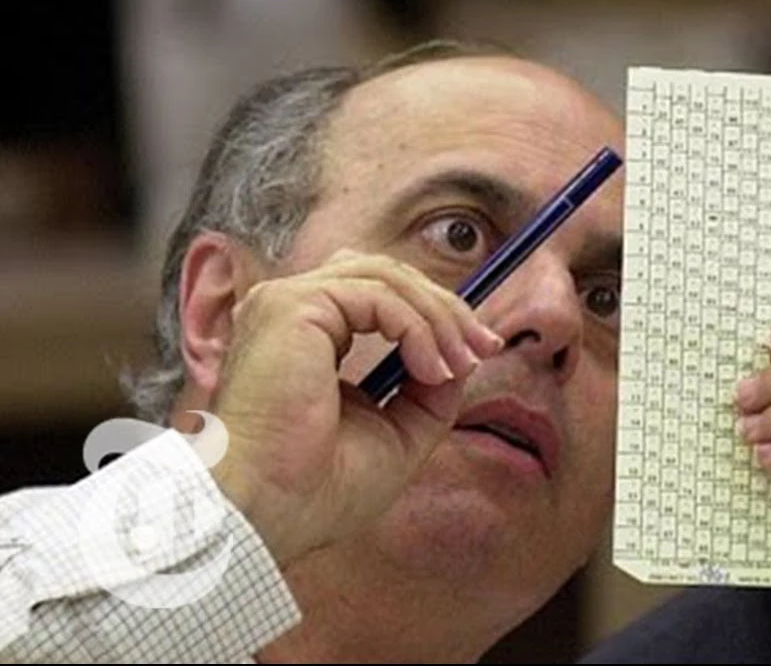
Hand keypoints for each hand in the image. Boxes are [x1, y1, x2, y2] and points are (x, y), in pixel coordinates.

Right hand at [208, 249, 503, 564]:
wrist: (267, 514)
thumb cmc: (315, 489)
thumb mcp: (396, 434)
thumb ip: (428, 393)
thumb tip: (462, 359)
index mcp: (305, 337)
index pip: (377, 294)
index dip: (435, 312)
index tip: (481, 349)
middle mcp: (290, 312)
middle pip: (386, 274)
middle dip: (446, 308)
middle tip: (486, 346)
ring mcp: (286, 304)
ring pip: (386, 277)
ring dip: (438, 317)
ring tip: (461, 363)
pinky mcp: (292, 307)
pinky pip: (377, 295)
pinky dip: (417, 327)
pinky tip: (432, 369)